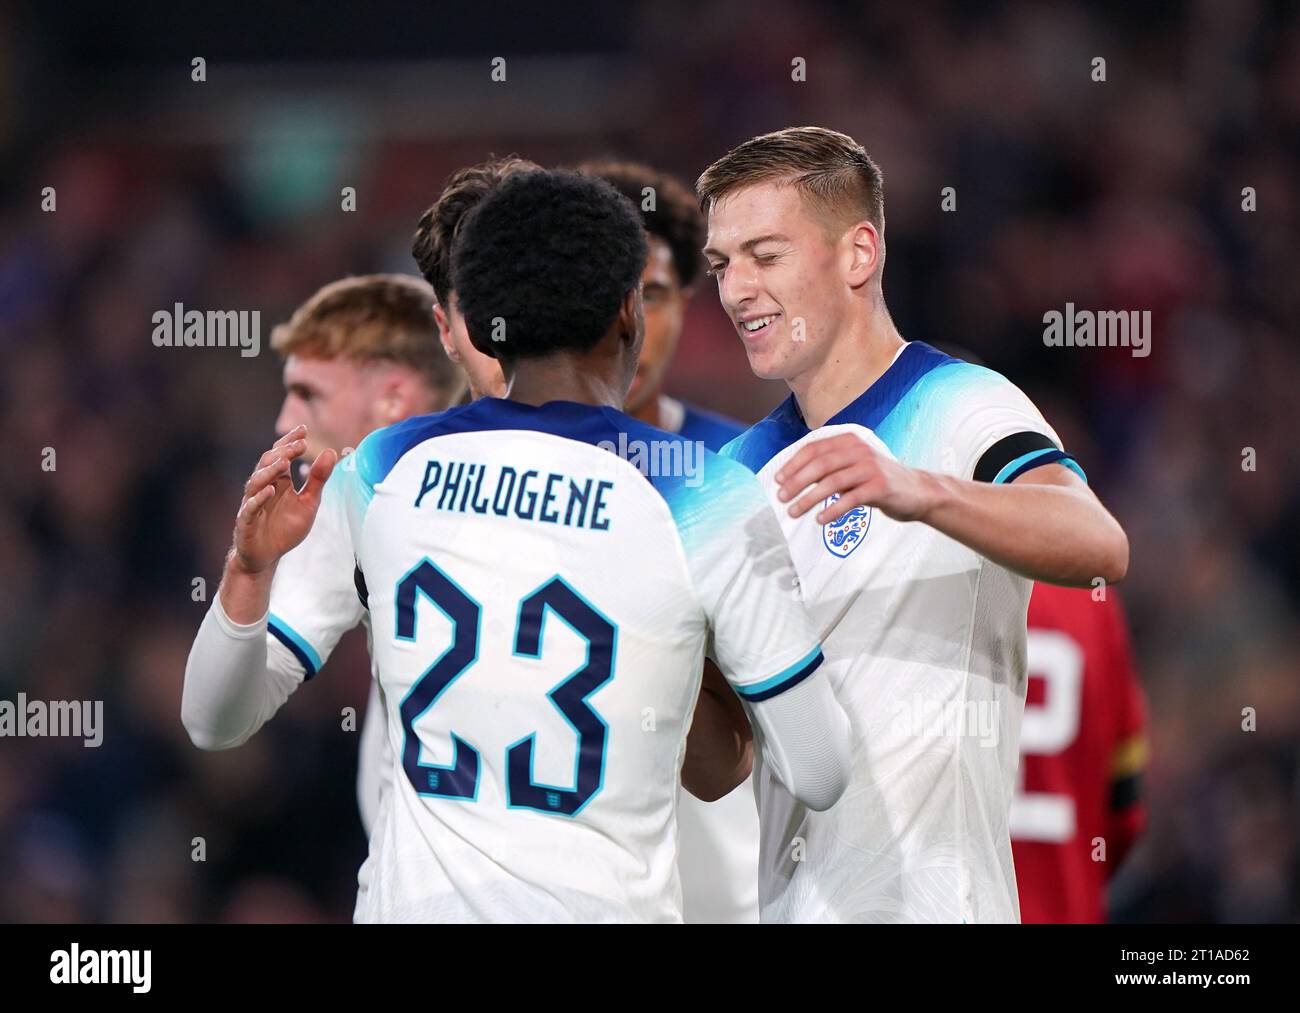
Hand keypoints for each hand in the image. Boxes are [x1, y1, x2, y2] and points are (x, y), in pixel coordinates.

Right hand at [230, 425, 337, 574]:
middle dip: (283, 452)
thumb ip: (318, 479)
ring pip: (256, 483)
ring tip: (285, 461)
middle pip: (268, 464)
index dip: (290, 443)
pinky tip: (269, 491)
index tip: (303, 429)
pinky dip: (258, 499)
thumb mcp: (308, 502)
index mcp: (277, 482)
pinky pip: (249, 509)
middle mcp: (262, 489)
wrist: (267, 556)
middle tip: (300, 443)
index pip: (281, 456)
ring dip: (270, 471)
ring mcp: (252, 505)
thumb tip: (330, 451)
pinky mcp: (246, 523)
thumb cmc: (285, 527)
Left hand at [775, 432, 935, 524]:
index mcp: (849, 441)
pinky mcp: (880, 487)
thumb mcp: (852, 466)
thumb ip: (829, 467)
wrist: (917, 492)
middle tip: (781, 498)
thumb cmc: (877, 480)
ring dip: (809, 498)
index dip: (793, 464)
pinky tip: (820, 519)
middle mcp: (859, 450)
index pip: (814, 449)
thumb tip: (791, 479)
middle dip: (796, 482)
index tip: (777, 480)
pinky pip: (850, 499)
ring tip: (794, 512)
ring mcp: (871, 468)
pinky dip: (832, 509)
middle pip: (820, 464)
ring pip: (832, 482)